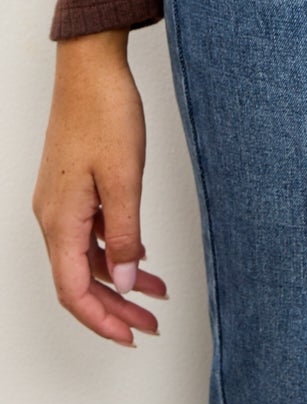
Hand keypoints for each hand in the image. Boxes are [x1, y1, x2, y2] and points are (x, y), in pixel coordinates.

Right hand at [32, 29, 167, 345]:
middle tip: (150, 323)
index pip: (74, 291)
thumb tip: (124, 279)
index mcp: (60, 220)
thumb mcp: (123, 176)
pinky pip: (89, 232)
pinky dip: (114, 248)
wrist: (90, 67)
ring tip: (155, 293)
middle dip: (115, 307)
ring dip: (118, 278)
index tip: (130, 335)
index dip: (102, 320)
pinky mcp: (72, 185)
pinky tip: (139, 253)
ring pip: (85, 257)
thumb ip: (124, 232)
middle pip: (79, 280)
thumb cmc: (104, 112)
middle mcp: (53, 216)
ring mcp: (61, 201)